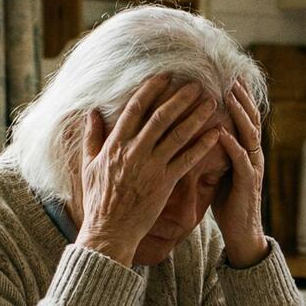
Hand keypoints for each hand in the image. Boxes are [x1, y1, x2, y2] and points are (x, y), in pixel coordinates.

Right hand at [75, 75, 222, 264]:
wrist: (109, 230)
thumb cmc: (98, 199)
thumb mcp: (89, 164)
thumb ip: (93, 136)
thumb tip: (92, 112)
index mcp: (115, 144)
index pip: (135, 109)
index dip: (151, 90)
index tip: (164, 76)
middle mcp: (135, 151)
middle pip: (161, 117)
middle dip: (179, 97)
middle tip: (195, 83)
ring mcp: (151, 167)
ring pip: (178, 135)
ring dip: (196, 116)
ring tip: (210, 102)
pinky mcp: (165, 183)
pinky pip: (188, 160)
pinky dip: (202, 145)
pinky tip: (216, 133)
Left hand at [214, 80, 269, 266]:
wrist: (241, 232)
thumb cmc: (228, 201)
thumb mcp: (220, 170)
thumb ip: (215, 150)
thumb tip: (197, 130)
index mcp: (246, 151)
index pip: (245, 118)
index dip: (239, 97)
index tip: (227, 76)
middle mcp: (253, 155)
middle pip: (251, 119)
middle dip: (241, 97)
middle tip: (230, 76)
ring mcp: (253, 168)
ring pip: (249, 134)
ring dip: (239, 114)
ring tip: (228, 96)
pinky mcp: (248, 183)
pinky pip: (241, 160)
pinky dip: (232, 145)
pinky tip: (222, 133)